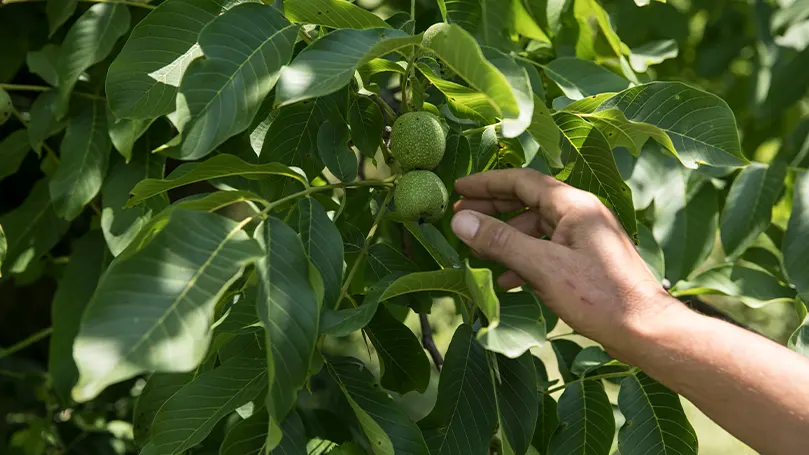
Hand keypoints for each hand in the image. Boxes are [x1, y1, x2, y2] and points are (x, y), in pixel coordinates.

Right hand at [451, 168, 679, 361]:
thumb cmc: (598, 296)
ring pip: (536, 228)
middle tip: (460, 216)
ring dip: (506, 238)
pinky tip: (507, 280)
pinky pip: (547, 250)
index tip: (458, 187)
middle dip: (493, 209)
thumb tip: (460, 220)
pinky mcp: (586, 260)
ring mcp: (585, 238)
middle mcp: (581, 214)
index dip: (487, 183)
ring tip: (477, 252)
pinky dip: (524, 259)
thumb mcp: (543, 267)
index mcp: (574, 205)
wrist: (645, 331)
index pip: (522, 180)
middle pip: (528, 201)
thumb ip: (500, 241)